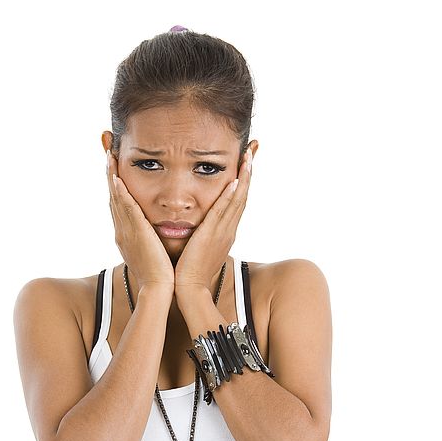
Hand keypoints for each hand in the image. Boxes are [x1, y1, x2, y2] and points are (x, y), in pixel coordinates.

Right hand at [106, 149, 174, 290]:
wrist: (159, 290)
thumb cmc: (161, 274)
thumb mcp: (152, 251)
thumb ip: (151, 238)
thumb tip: (155, 230)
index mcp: (126, 235)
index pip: (118, 204)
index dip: (114, 184)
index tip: (113, 166)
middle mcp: (122, 231)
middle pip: (112, 196)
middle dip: (109, 173)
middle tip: (106, 151)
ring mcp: (126, 232)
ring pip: (116, 198)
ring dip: (112, 176)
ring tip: (109, 155)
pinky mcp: (136, 233)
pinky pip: (126, 209)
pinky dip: (121, 193)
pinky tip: (118, 178)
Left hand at [173, 145, 253, 291]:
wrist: (189, 289)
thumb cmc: (189, 271)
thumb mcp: (199, 247)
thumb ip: (200, 233)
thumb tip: (196, 223)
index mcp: (225, 232)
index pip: (237, 201)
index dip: (243, 181)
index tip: (246, 162)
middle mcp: (228, 230)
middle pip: (242, 196)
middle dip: (248, 172)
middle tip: (252, 151)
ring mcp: (223, 232)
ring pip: (237, 200)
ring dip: (244, 178)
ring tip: (248, 157)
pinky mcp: (212, 236)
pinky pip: (223, 212)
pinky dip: (230, 196)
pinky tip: (233, 181)